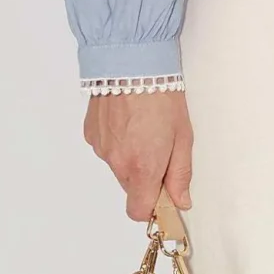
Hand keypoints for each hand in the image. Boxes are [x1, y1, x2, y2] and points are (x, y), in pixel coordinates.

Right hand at [82, 89, 194, 220]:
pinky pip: (107, 149)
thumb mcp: (183, 137)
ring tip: (144, 128)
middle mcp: (117, 163)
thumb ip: (180, 175)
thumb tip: (181, 201)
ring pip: (118, 167)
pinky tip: (128, 120)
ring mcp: (101, 148)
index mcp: (142, 168)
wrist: (131, 62)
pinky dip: (118, 141)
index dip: (152, 208)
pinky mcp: (91, 134)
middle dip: (146, 177)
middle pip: (131, 188)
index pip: (139, 212)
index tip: (164, 196)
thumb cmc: (162, 96)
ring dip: (131, 157)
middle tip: (161, 149)